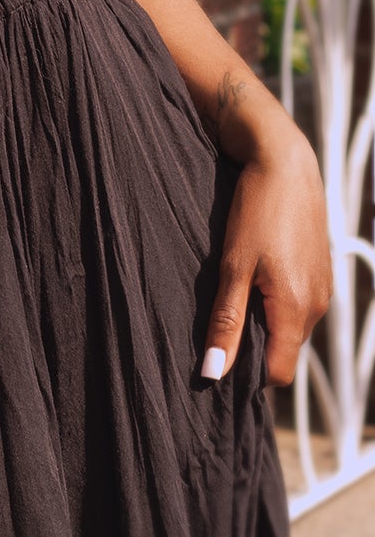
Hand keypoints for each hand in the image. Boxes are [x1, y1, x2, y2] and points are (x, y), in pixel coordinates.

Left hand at [202, 134, 332, 387]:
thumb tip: (213, 373)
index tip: (219, 355)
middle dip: (254, 344)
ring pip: (292, 325)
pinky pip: (299, 302)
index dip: (248, 374)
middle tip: (220, 317)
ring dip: (265, 318)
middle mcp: (317, 305)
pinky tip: (256, 271)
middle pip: (285, 350)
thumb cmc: (255, 211)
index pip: (279, 373)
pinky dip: (277, 299)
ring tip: (237, 288)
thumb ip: (225, 323)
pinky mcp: (321, 270)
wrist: (284, 162)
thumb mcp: (232, 267)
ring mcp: (323, 287)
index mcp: (297, 310)